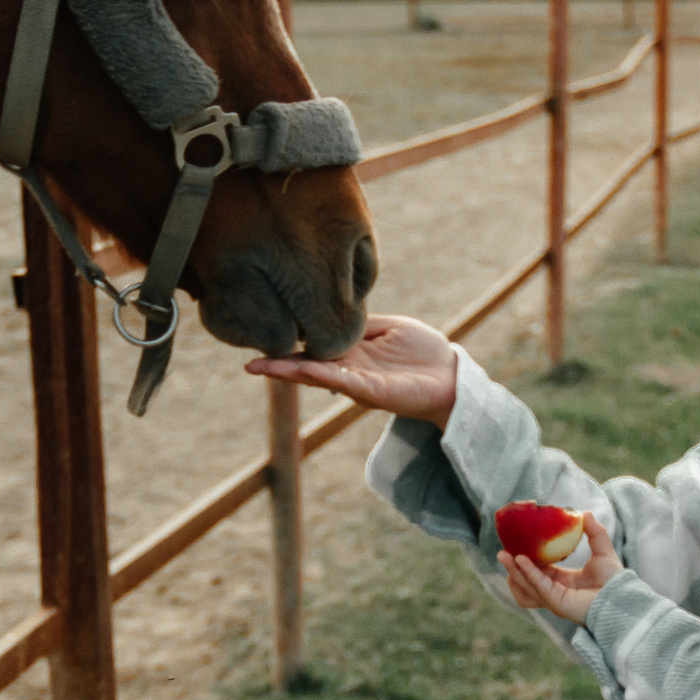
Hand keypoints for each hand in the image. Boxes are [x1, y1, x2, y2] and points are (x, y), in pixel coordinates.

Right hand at [246, 314, 458, 426]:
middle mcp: (348, 370)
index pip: (312, 349)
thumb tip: (329, 307)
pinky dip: (323, 376)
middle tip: (248, 365)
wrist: (451, 375)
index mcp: (349, 353)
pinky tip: (304, 370)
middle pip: (307, 367)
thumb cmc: (421, 351)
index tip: (261, 336)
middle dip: (278, 366)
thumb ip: (356, 322)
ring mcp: (359, 383)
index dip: (288, 345)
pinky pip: (345, 382)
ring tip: (263, 368)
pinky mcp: (376, 392)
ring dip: (291, 373)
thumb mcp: (385, 327)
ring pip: (319, 377)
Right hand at [501, 512, 618, 624]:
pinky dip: (529, 572)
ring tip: (503, 556)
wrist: (622, 597)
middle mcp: (554, 591)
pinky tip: (521, 560)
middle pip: (526, 580)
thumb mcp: (602, 551)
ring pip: (526, 585)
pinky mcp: (556, 602)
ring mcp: (554, 598)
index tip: (516, 545)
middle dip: (512, 567)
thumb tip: (586, 513)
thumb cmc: (614, 581)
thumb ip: (595, 533)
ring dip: (514, 571)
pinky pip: (538, 585)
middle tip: (502, 552)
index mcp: (562, 582)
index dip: (526, 559)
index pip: (538, 571)